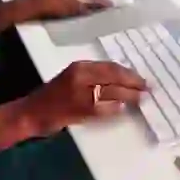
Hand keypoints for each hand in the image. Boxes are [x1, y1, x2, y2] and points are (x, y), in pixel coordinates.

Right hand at [11, 60, 148, 140]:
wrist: (31, 113)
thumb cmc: (52, 97)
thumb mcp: (72, 79)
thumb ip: (94, 77)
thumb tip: (121, 80)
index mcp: (80, 67)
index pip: (111, 67)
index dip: (129, 73)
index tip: (141, 78)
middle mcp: (82, 77)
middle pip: (116, 77)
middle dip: (134, 83)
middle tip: (147, 88)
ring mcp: (82, 94)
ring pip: (114, 93)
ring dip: (130, 96)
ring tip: (141, 98)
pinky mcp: (82, 111)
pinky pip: (106, 108)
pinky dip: (117, 108)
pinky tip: (124, 109)